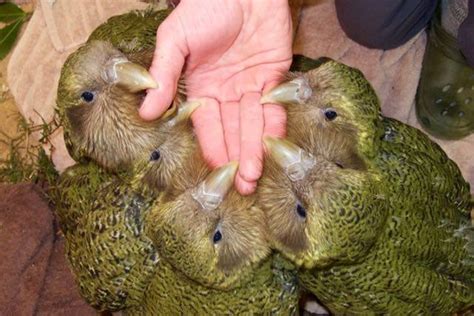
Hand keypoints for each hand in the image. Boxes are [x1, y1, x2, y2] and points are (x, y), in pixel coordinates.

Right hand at [140, 0, 292, 193]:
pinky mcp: (274, 77)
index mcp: (201, 87)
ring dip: (254, 151)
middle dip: (236, 158)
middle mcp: (226, 92)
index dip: (212, 146)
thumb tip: (146, 112)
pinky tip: (271, 149)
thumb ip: (164, 75)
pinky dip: (274, 126)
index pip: (206, 124)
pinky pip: (274, 106)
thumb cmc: (204, 8)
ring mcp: (251, 86)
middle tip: (240, 187)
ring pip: (253, 124)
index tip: (217, 171)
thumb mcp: (175, 40)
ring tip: (254, 178)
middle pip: (232, 130)